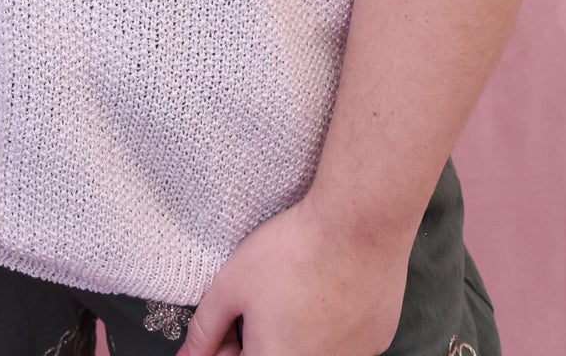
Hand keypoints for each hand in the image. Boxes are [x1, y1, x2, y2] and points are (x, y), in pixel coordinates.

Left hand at [180, 193, 411, 355]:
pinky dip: (327, 322)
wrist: (359, 222)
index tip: (225, 326)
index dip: (224, 345)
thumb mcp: (231, 286)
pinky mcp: (374, 342)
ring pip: (308, 349)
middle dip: (256, 338)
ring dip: (292, 330)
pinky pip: (341, 341)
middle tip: (257, 299)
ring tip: (293, 287)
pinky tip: (323, 287)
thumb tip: (190, 354)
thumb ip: (205, 329)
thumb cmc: (297, 251)